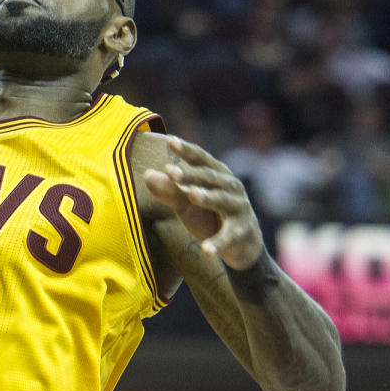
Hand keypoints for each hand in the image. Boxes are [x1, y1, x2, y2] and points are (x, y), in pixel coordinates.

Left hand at [144, 136, 263, 270]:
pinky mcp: (242, 231)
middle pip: (208, 177)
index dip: (185, 149)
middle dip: (190, 174)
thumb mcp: (186, 203)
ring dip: (207, 197)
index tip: (169, 140)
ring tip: (191, 195)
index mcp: (216, 173)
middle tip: (171, 172)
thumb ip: (169, 190)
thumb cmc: (209, 215)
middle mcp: (230, 186)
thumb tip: (147, 175)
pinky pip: (228, 236)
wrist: (241, 244)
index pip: (199, 158)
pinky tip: (206, 251)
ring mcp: (239, 207)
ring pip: (221, 200)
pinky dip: (218, 243)